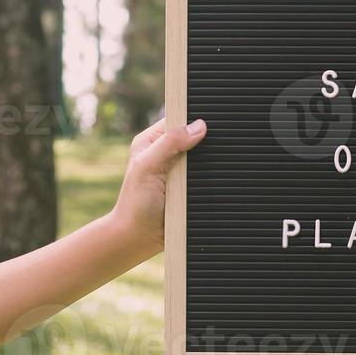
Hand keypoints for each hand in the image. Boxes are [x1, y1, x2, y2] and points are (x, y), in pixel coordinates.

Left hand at [110, 118, 207, 251]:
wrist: (141, 238)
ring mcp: (182, 170)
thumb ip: (170, 144)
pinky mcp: (193, 186)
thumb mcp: (148, 167)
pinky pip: (211, 175)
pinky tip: (219, 178)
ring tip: (213, 167)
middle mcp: (168, 152)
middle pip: (197, 136)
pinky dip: (215, 177)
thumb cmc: (136, 203)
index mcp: (153, 140)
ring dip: (212, 162)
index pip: (179, 118)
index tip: (211, 119)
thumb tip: (200, 126)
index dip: (194, 116)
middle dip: (207, 141)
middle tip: (215, 146)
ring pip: (207, 157)